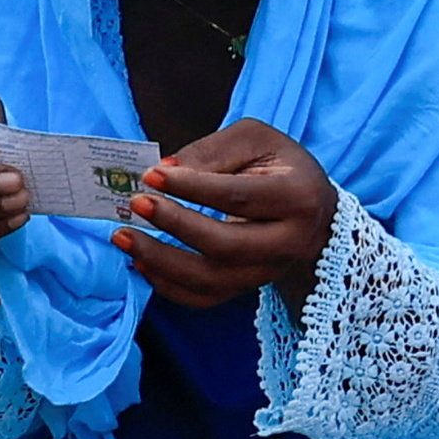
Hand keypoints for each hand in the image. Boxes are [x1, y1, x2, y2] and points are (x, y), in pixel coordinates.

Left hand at [118, 119, 331, 310]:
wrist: (315, 214)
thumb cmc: (281, 167)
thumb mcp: (256, 140)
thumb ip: (212, 151)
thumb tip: (165, 170)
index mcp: (298, 197)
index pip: (239, 196)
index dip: (192, 186)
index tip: (151, 174)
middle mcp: (288, 243)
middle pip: (226, 246)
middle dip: (175, 225)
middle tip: (136, 204)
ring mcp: (268, 272)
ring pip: (212, 280)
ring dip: (161, 261)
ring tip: (123, 237)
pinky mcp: (248, 289)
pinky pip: (205, 298)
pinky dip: (168, 285)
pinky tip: (141, 261)